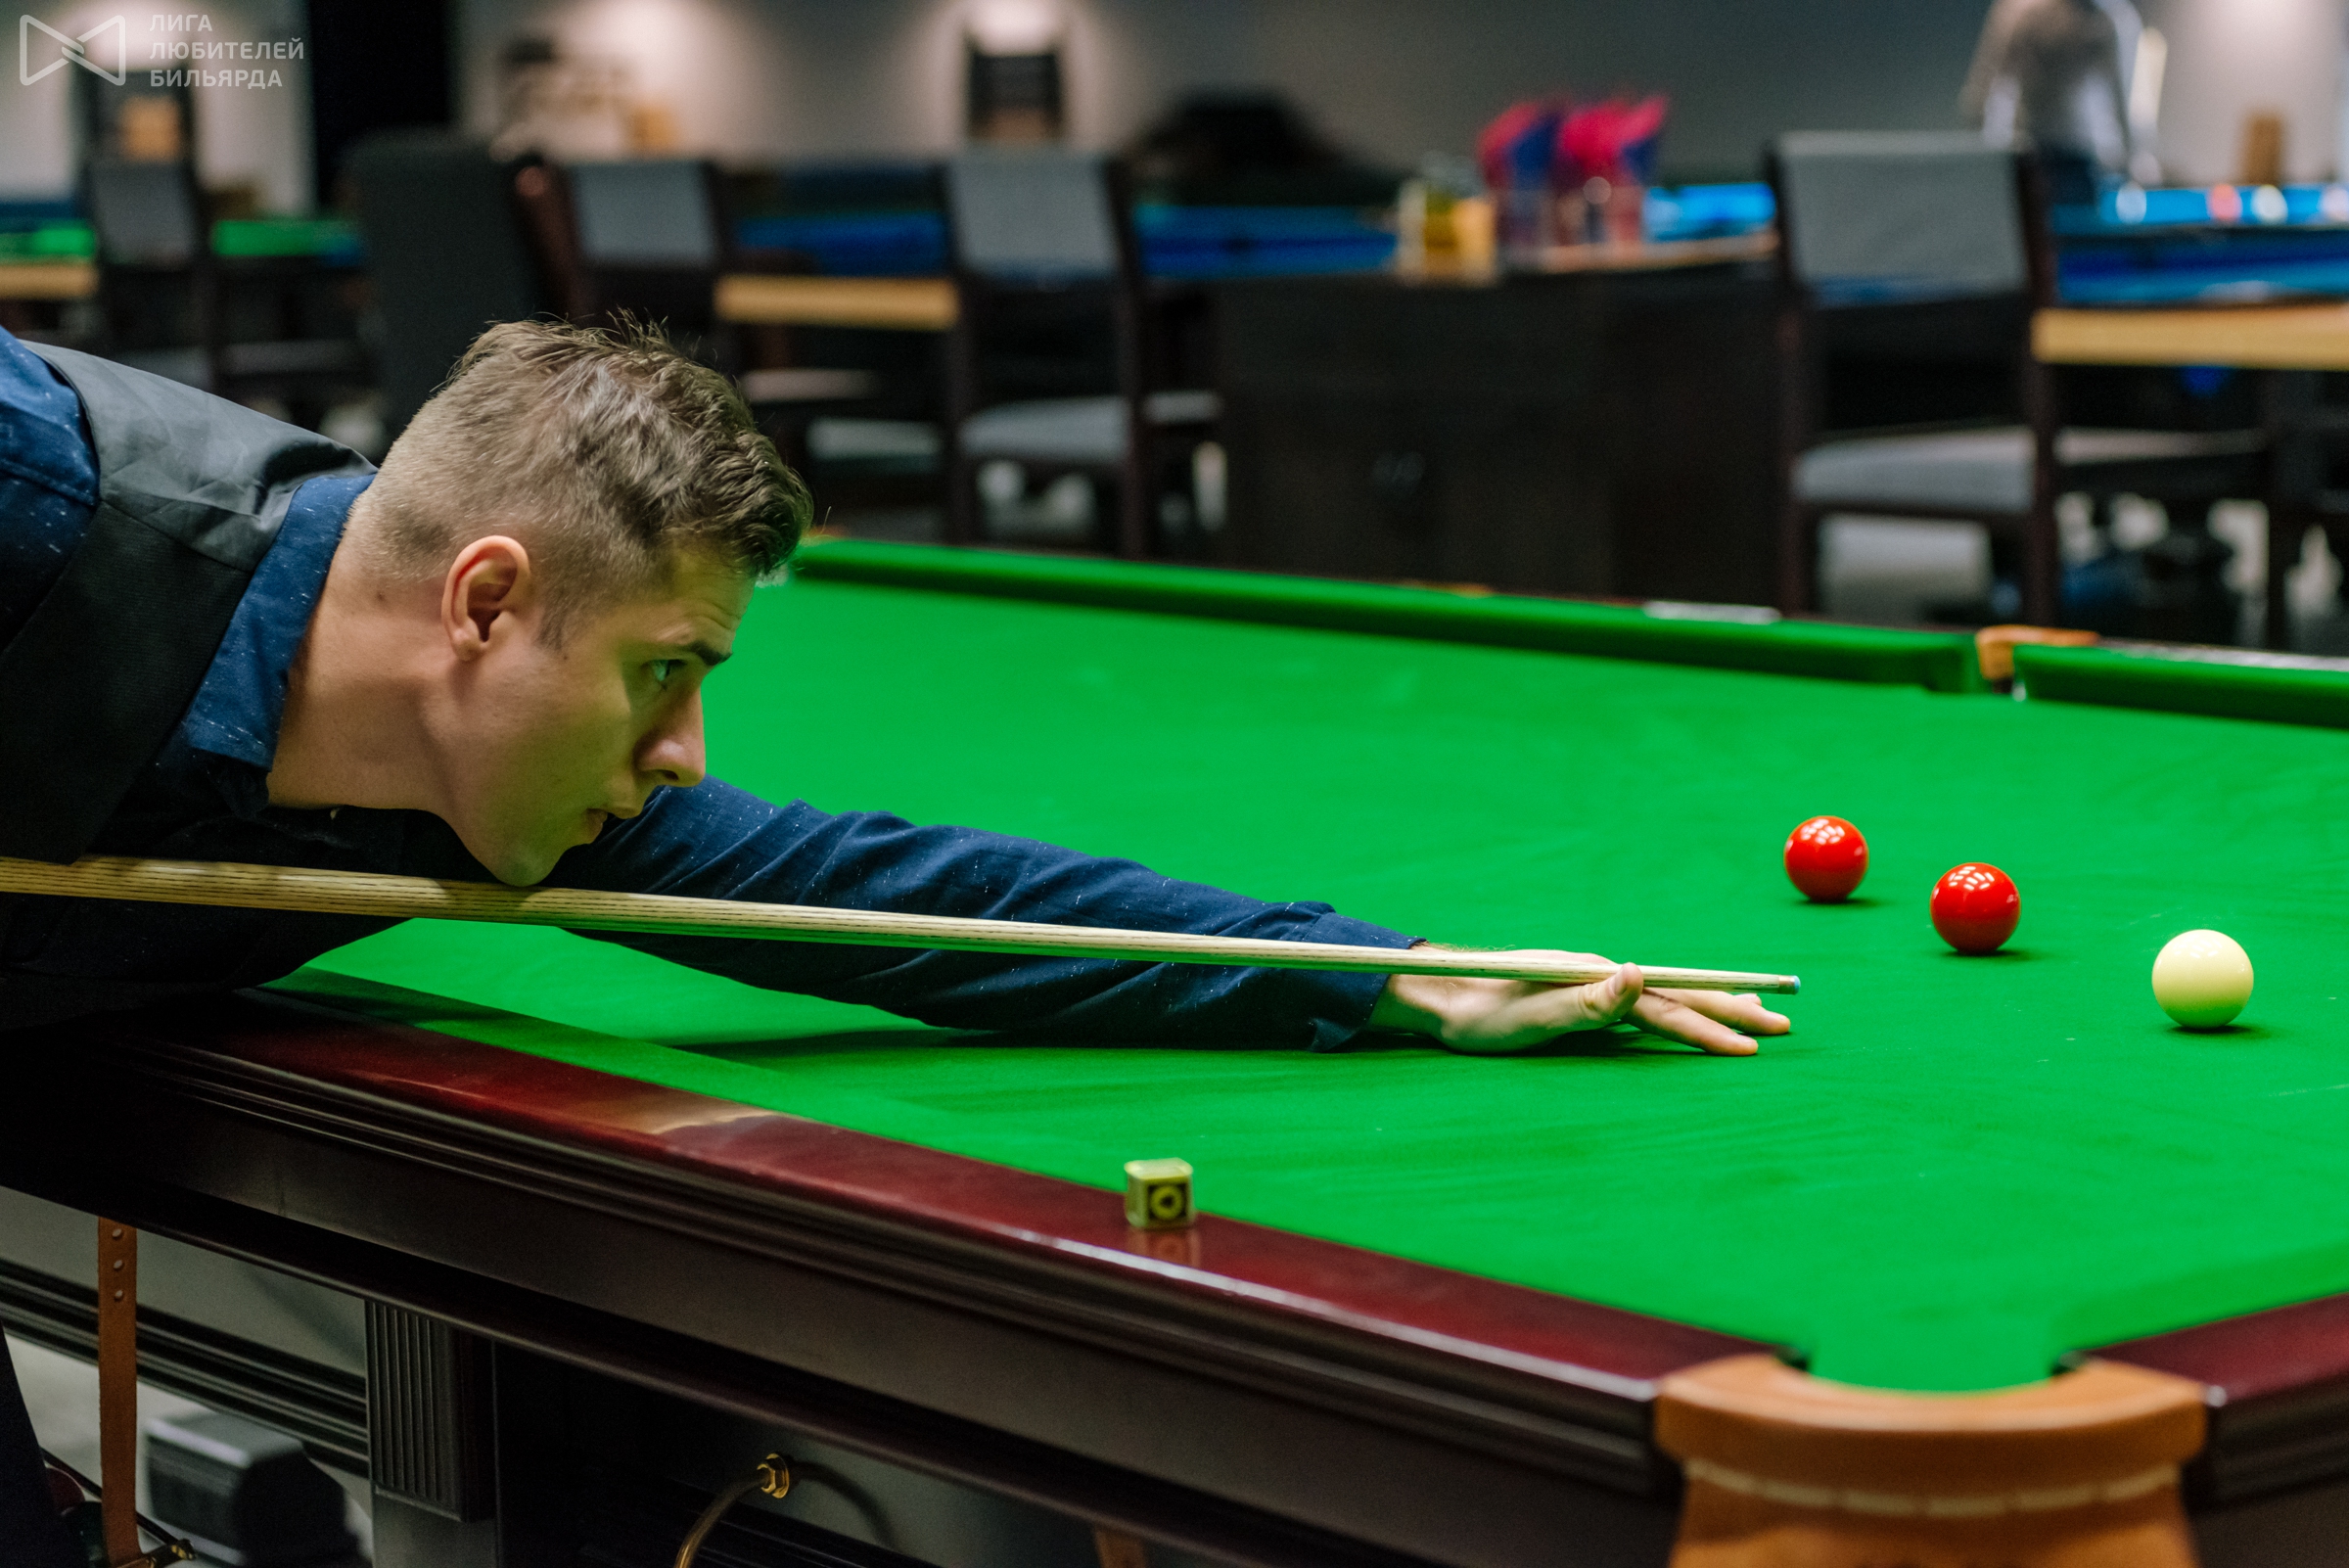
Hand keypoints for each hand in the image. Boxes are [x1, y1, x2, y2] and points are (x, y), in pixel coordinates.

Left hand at [1368, 951, 1790, 1056]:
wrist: (1440, 996)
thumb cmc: (1479, 1012)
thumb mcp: (1531, 1015)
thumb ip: (1586, 1001)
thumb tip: (1638, 974)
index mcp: (1598, 976)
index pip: (1670, 1002)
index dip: (1715, 1022)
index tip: (1756, 1042)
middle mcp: (1604, 974)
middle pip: (1680, 992)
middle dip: (1733, 1009)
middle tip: (1786, 1026)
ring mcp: (1597, 983)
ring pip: (1668, 996)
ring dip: (1715, 1005)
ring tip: (1758, 1012)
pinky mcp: (1585, 998)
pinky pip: (1646, 1006)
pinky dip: (1681, 1011)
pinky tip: (1692, 1017)